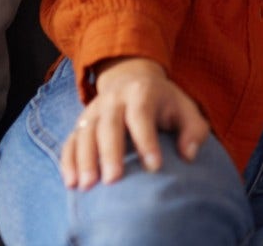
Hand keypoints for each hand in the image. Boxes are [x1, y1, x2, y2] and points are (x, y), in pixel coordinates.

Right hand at [59, 57, 211, 189]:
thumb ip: (194, 130)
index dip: (147, 141)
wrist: (132, 78)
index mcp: (142, 92)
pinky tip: (72, 183)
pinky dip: (68, 162)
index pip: (142, 116)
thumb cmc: (164, 102)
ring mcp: (93, 110)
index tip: (154, 167)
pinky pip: (70, 141)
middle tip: (114, 180)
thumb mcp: (186, 108)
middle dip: (110, 153)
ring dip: (84, 160)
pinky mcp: (80, 123)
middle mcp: (114, 99)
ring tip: (87, 186)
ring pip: (85, 134)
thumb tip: (189, 155)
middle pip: (109, 125)